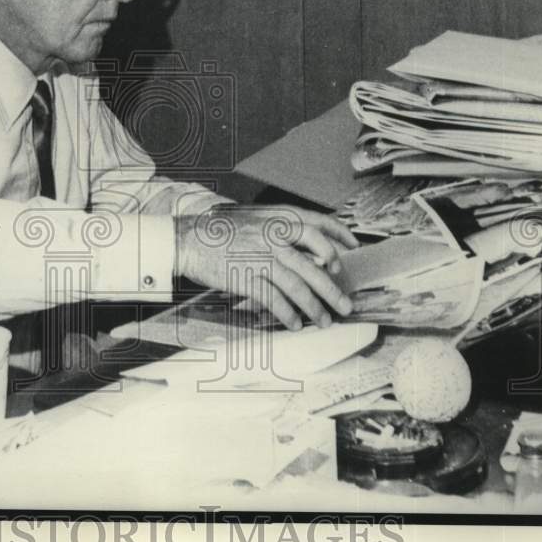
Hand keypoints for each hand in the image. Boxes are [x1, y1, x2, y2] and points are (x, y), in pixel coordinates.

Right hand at [174, 204, 359, 330]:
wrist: (189, 238)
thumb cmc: (222, 231)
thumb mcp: (256, 220)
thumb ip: (282, 230)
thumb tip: (311, 255)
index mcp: (277, 218)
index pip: (318, 224)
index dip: (338, 237)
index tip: (352, 248)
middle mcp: (273, 236)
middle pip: (313, 265)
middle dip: (333, 289)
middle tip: (346, 305)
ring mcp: (260, 257)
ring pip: (297, 286)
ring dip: (314, 307)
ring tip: (324, 320)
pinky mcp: (246, 277)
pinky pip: (274, 300)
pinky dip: (287, 314)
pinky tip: (295, 323)